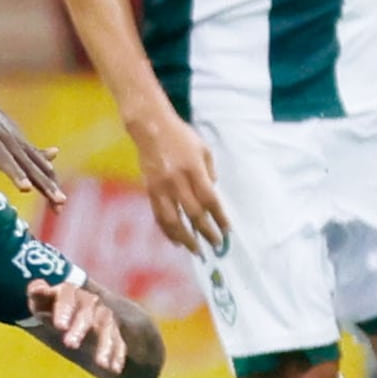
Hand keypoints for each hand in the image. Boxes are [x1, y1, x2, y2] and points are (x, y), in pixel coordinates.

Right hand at [0, 66, 61, 205]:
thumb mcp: (12, 133)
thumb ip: (30, 149)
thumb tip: (56, 156)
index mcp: (16, 143)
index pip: (37, 168)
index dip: (48, 186)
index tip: (61, 207)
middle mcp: (5, 139)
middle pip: (27, 165)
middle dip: (43, 183)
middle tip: (60, 202)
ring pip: (1, 155)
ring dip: (14, 171)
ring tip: (25, 188)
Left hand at [30, 275, 128, 377]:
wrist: (63, 312)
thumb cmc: (48, 306)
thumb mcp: (39, 301)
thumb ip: (37, 293)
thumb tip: (37, 289)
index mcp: (69, 291)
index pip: (67, 295)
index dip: (64, 309)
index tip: (59, 326)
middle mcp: (89, 301)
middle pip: (87, 312)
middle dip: (79, 328)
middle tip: (70, 345)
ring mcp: (102, 316)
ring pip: (106, 328)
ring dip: (105, 345)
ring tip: (101, 364)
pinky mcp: (111, 332)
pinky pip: (118, 342)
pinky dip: (117, 355)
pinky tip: (114, 369)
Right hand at [130, 110, 226, 256]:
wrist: (150, 127)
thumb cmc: (181, 136)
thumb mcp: (203, 149)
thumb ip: (209, 172)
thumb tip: (211, 195)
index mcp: (194, 169)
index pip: (209, 199)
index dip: (219, 217)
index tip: (227, 230)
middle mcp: (177, 181)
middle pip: (194, 213)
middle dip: (206, 232)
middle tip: (216, 244)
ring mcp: (161, 188)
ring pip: (173, 220)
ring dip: (186, 238)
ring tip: (196, 250)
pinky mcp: (150, 190)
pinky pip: (158, 216)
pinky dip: (167, 231)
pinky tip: (176, 241)